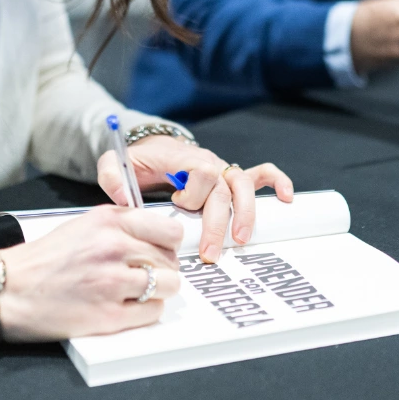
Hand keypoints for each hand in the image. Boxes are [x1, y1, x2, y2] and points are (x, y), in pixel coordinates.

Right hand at [0, 206, 184, 343]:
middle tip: (145, 275)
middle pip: (171, 259)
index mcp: (109, 221)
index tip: (163, 251)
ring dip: (158, 291)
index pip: (169, 229)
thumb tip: (159, 238)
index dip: (170, 243)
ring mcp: (112, 282)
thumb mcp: (83, 226)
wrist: (7, 290)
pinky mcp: (108, 315)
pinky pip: (153, 312)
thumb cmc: (43, 260)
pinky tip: (128, 308)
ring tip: (138, 292)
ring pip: (168, 285)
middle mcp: (113, 247)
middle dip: (163, 268)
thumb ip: (120, 226)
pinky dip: (146, 312)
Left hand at [98, 135, 294, 262]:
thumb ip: (112, 176)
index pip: (201, 172)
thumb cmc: (138, 160)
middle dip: (219, 222)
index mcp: (183, 159)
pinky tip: (286, 198)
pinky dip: (276, 182)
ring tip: (240, 240)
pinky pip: (261, 174)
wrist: (151, 146)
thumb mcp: (115, 164)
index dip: (195, 192)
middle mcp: (208, 163)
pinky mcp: (230, 177)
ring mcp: (222, 169)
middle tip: (212, 253)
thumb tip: (123, 196)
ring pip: (244, 185)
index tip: (178, 206)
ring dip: (246, 212)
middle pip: (224, 188)